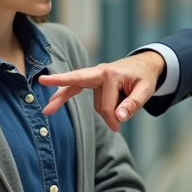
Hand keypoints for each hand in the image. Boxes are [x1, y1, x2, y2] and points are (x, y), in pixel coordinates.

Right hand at [39, 51, 165, 131]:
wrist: (145, 64)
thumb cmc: (145, 77)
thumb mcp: (146, 91)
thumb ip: (133, 105)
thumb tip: (118, 118)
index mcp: (112, 74)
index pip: (106, 105)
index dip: (112, 119)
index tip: (117, 128)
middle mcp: (100, 71)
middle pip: (78, 85)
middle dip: (61, 90)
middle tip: (45, 97)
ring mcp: (94, 73)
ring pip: (88, 98)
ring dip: (103, 106)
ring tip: (121, 100)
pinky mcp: (91, 78)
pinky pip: (75, 86)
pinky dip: (63, 93)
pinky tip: (51, 103)